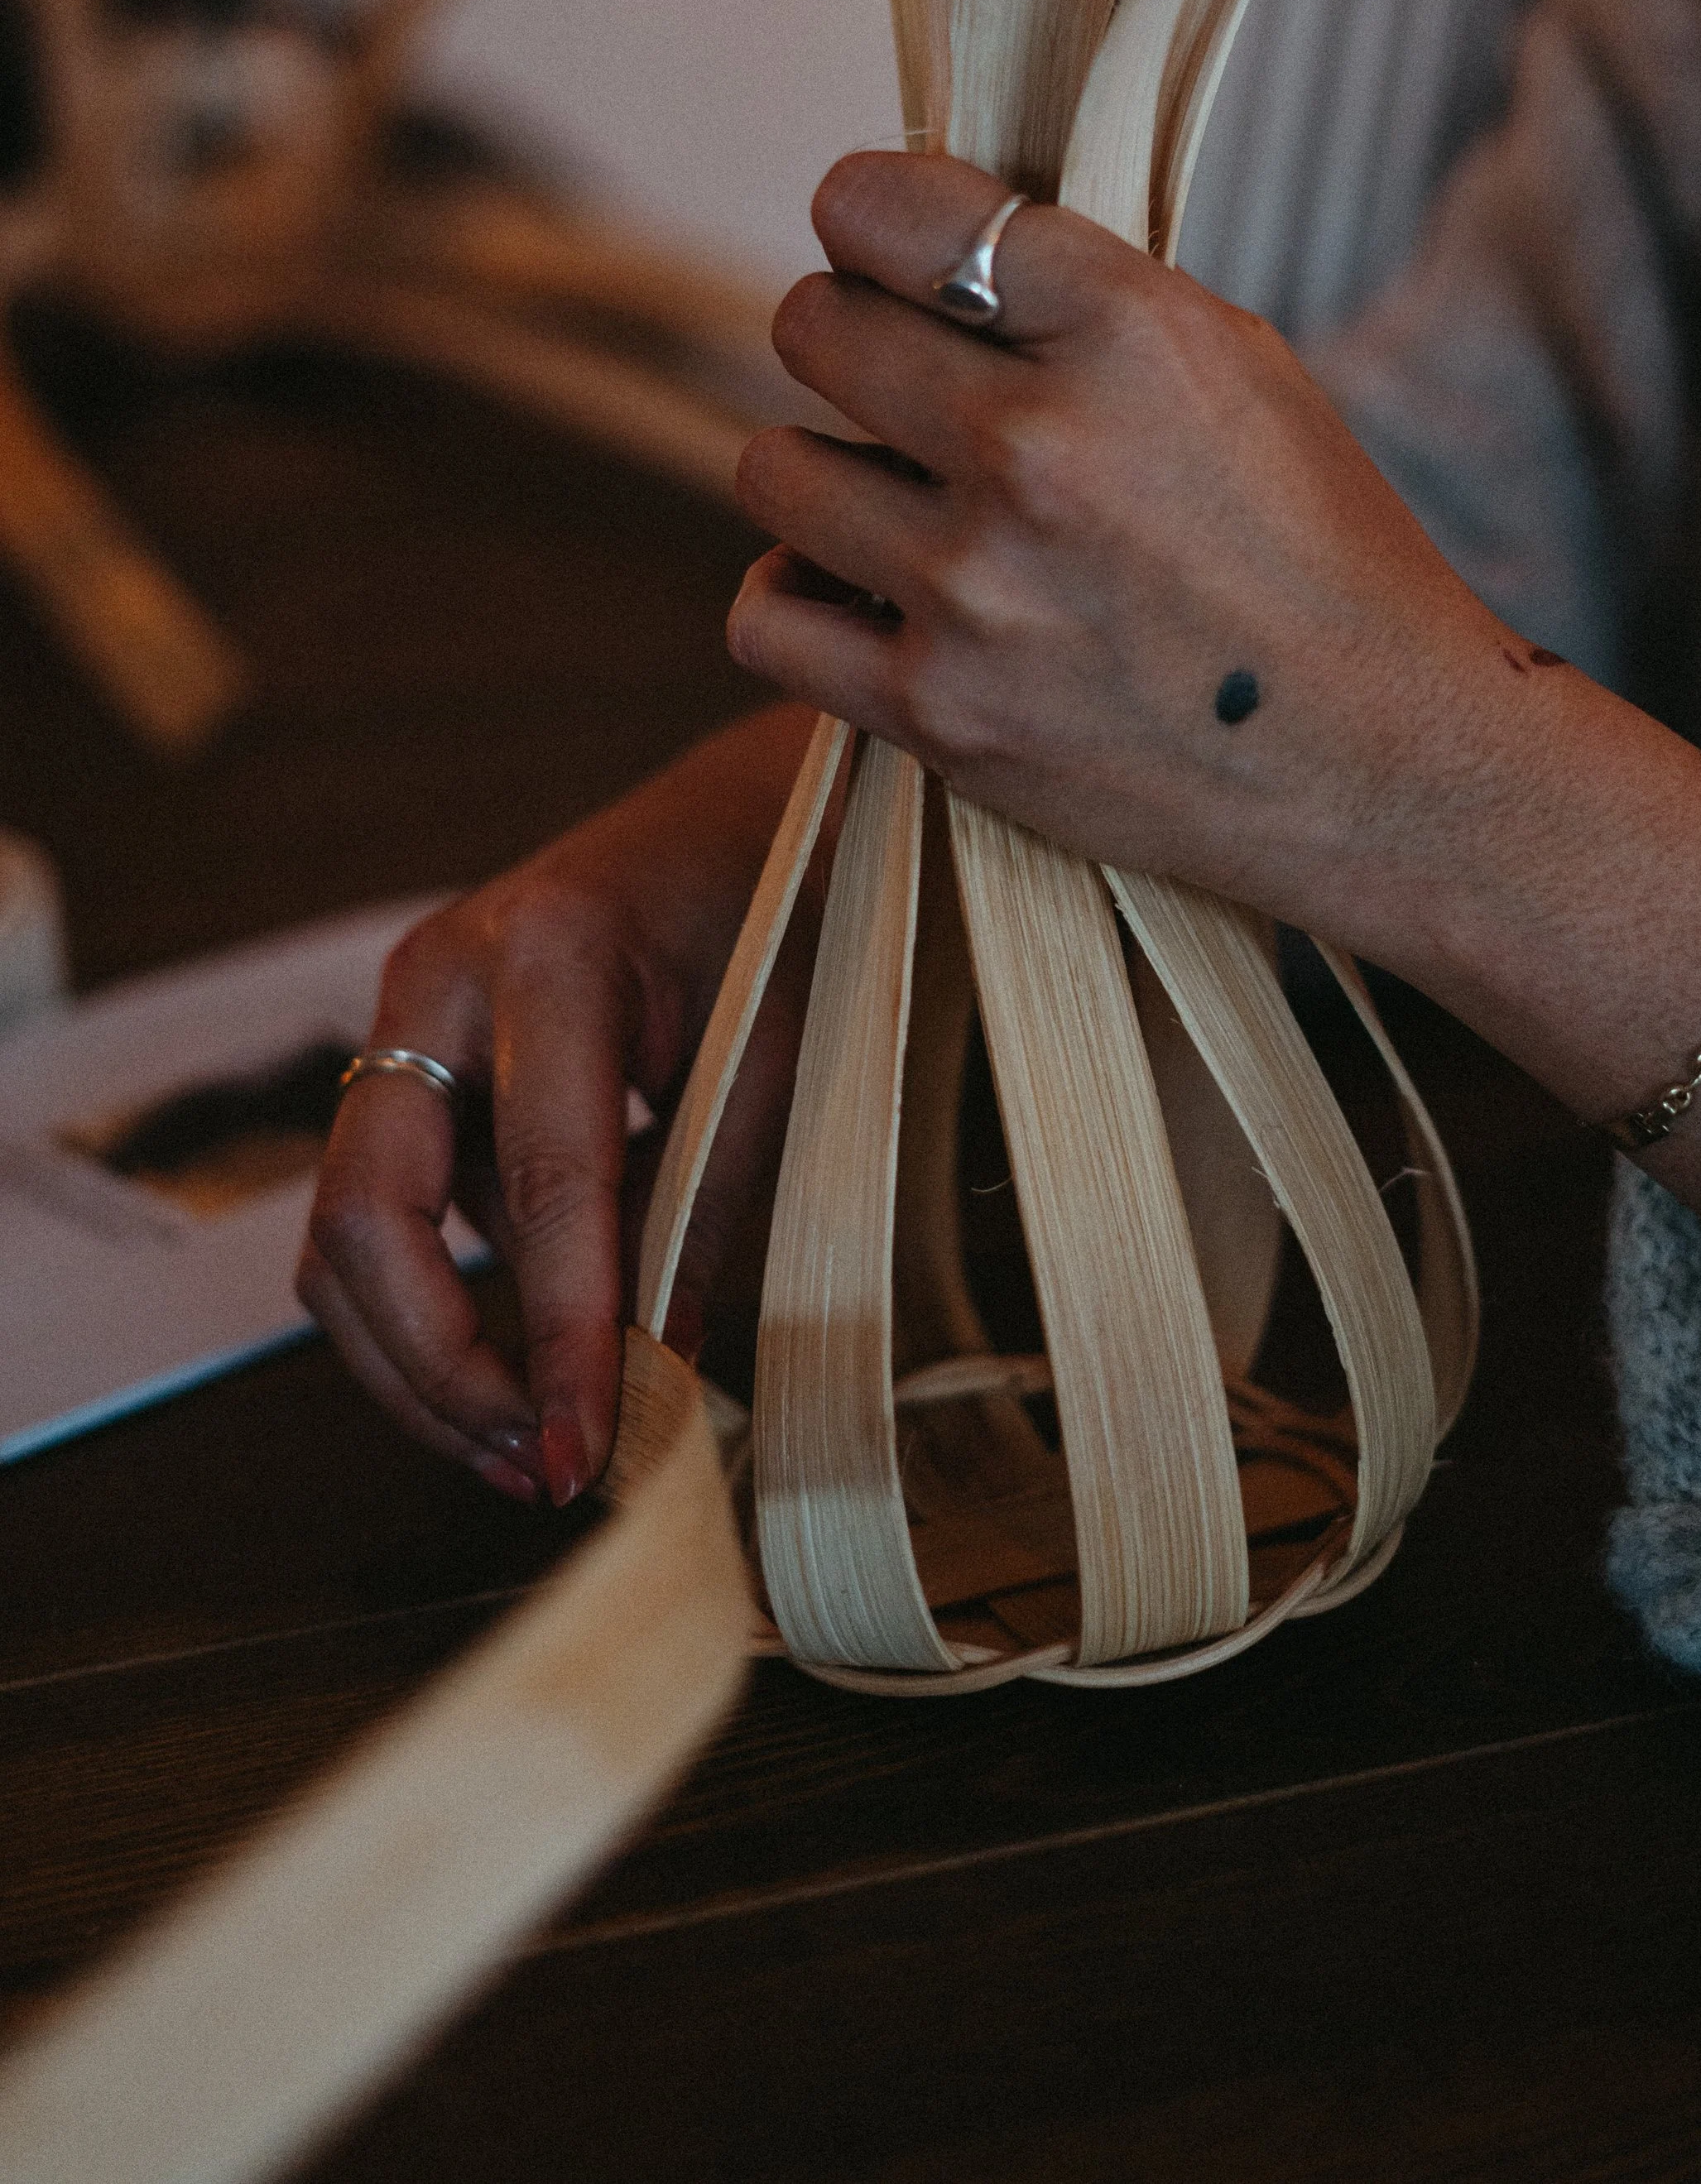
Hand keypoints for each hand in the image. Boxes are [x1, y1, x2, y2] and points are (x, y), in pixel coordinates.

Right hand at [297, 702, 813, 1502]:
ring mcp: (408, 1021)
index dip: (560, 1334)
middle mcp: (441, 978)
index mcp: (548, 948)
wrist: (742, 809)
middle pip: (370, 1216)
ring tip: (531, 1447)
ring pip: (346, 1237)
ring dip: (420, 1363)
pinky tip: (528, 1374)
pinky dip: (433, 1313)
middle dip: (440, 1370)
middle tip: (540, 1465)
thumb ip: (709, 1209)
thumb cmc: (778, 907)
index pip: (542, 1180)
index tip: (588, 1448)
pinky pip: (384, 1220)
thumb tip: (657, 1380)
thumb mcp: (779, 1052)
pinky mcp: (412, 1070)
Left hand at [729, 150, 1504, 959]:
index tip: (882, 248)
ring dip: (822, 474)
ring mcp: (975, 586)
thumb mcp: (1235, 364)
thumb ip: (1081, 296)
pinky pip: (764, 613)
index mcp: (1125, 331)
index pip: (887, 208)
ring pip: (774, 468)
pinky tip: (856, 592)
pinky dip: (798, 598)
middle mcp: (1038, 446)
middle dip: (847, 341)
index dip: (866, 216)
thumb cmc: (1316, 550)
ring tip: (895, 500)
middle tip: (901, 385)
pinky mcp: (938, 710)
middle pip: (812, 326)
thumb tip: (920, 239)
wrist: (1386, 762)